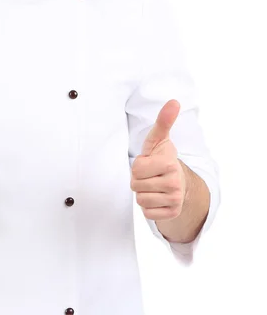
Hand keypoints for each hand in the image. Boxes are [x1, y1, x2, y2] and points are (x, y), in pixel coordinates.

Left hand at [130, 99, 186, 220]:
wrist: (177, 180)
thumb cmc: (162, 157)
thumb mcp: (158, 139)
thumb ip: (163, 121)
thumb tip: (174, 101)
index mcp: (169, 163)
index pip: (137, 169)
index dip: (138, 165)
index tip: (149, 162)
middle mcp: (175, 183)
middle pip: (136, 185)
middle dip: (139, 180)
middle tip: (150, 175)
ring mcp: (175, 200)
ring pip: (141, 200)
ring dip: (143, 193)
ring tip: (153, 185)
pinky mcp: (172, 213)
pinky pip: (147, 213)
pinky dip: (149, 206)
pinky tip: (157, 197)